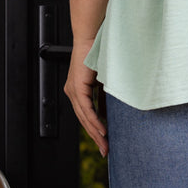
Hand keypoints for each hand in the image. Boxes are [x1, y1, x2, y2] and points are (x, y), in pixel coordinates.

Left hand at [64, 40, 107, 155]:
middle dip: (96, 137)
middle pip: (84, 120)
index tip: (105, 142)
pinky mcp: (77, 87)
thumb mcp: (106, 79)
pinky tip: (102, 131)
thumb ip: (107, 95)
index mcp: (78, 90)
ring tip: (105, 145)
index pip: (86, 115)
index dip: (95, 130)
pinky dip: (94, 122)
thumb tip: (115, 110)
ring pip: (84, 118)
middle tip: (105, 151)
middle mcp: (73, 92)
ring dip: (95, 133)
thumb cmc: (100, 53)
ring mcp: (73, 90)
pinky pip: (86, 109)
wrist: (93, 36)